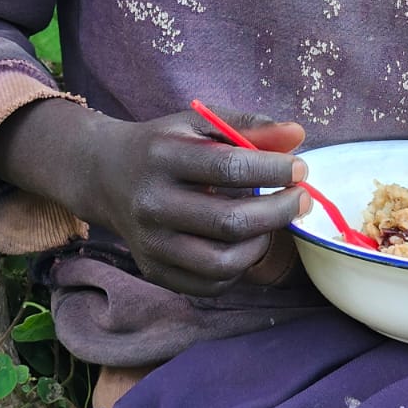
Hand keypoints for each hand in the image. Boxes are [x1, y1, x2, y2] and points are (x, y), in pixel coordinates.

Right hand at [98, 107, 309, 297]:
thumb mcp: (200, 122)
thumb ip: (249, 126)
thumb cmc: (164, 145)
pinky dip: (239, 268)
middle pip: (230, 222)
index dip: (275, 170)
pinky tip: (246, 242)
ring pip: (222, 262)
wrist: (105, 174)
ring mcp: (150, 243)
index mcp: (163, 157)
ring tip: (272, 221)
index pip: (230, 168)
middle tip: (301, 198)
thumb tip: (298, 135)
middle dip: (280, 211)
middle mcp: (152, 203)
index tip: (300, 167)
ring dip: (263, 243)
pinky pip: (209, 285)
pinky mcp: (153, 270)